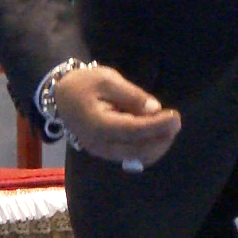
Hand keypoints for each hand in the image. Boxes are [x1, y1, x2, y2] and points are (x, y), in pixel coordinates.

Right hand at [52, 65, 181, 167]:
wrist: (62, 95)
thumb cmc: (84, 83)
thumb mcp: (107, 79)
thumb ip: (131, 95)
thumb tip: (154, 109)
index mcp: (98, 125)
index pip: (134, 131)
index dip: (157, 126)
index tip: (175, 117)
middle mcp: (101, 145)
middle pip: (139, 151)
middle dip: (162, 139)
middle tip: (175, 121)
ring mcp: (104, 152)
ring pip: (138, 157)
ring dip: (157, 145)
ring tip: (168, 125)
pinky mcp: (108, 153)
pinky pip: (133, 156)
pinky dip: (149, 147)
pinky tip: (157, 132)